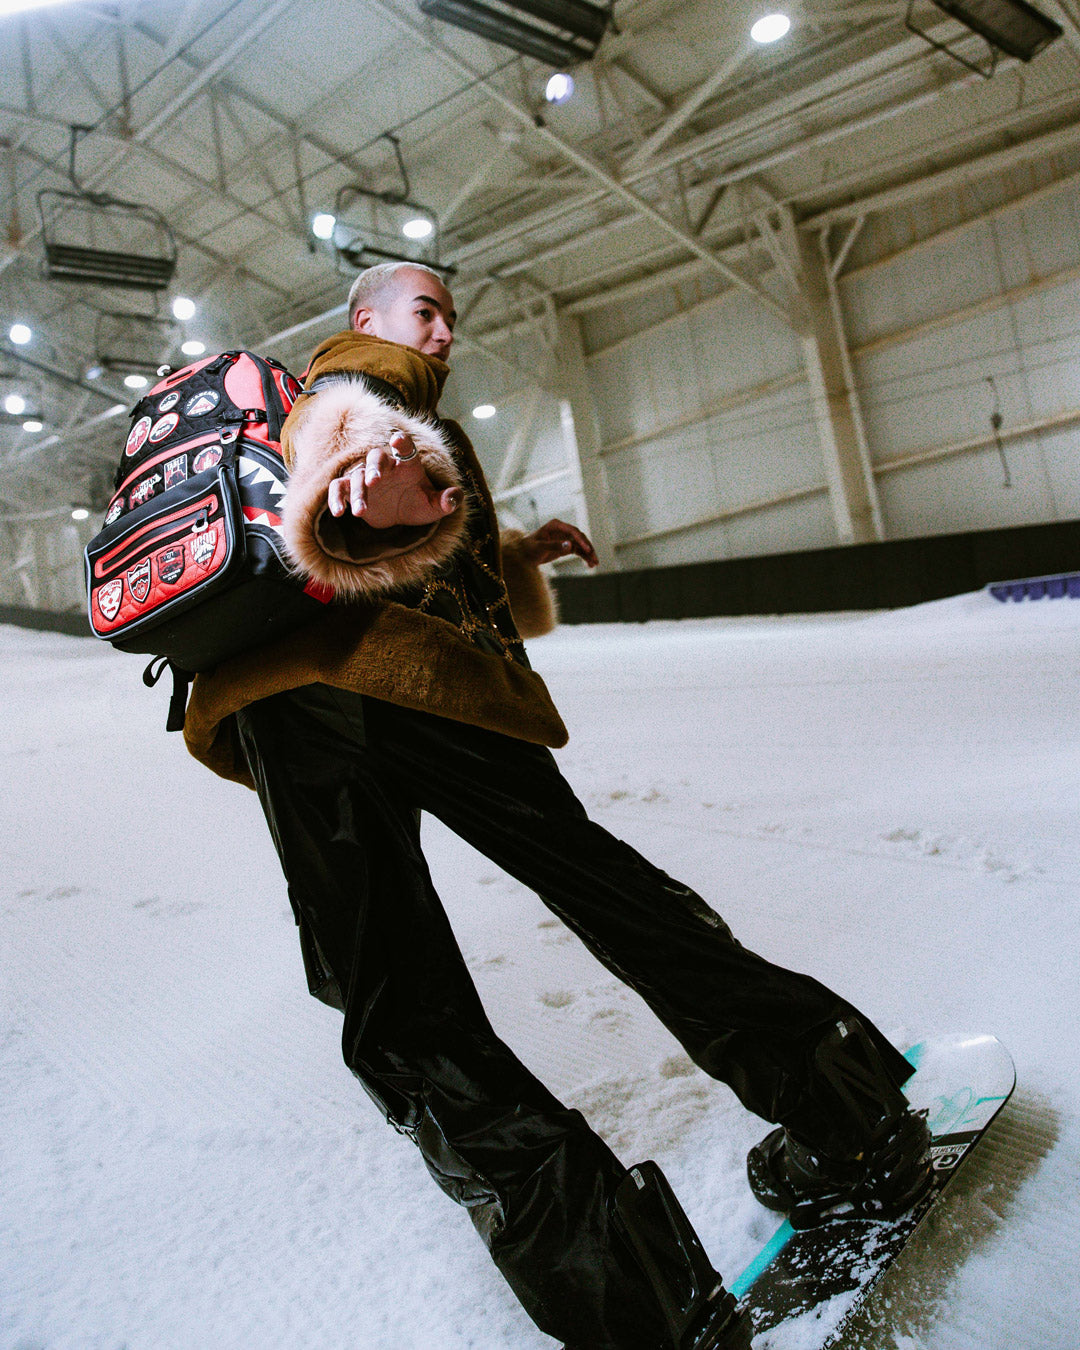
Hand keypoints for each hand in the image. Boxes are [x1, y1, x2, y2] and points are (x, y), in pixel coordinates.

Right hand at [327, 430, 461, 529]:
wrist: (397, 514)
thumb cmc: (417, 503)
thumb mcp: (433, 506)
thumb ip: (446, 501)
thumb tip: (456, 497)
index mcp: (407, 464)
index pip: (405, 448)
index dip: (402, 443)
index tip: (397, 439)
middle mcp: (384, 466)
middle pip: (376, 458)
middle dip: (374, 467)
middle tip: (373, 481)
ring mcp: (365, 476)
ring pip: (356, 477)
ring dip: (358, 493)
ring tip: (360, 512)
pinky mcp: (350, 488)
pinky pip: (339, 488)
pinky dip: (337, 498)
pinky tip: (339, 512)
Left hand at [518, 518, 597, 568]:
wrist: (522, 556)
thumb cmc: (527, 549)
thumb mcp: (539, 548)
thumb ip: (554, 546)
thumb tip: (570, 545)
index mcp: (555, 525)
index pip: (572, 530)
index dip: (581, 540)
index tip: (587, 550)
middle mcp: (562, 530)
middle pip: (580, 537)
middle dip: (588, 547)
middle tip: (594, 558)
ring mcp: (565, 538)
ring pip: (581, 545)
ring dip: (588, 554)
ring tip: (595, 563)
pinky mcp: (565, 547)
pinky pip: (578, 551)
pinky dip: (584, 557)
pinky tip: (590, 565)